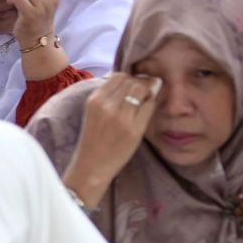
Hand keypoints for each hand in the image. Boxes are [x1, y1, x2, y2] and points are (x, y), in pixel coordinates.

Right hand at [64, 73, 160, 207]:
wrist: (91, 166)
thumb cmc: (93, 140)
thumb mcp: (93, 113)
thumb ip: (108, 97)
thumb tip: (131, 80)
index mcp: (94, 100)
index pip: (118, 76)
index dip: (129, 78)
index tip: (134, 85)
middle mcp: (107, 106)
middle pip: (132, 81)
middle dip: (141, 83)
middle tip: (144, 92)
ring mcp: (121, 118)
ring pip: (142, 90)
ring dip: (148, 92)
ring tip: (146, 99)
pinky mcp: (134, 129)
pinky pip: (149, 106)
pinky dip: (151, 104)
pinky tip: (148, 109)